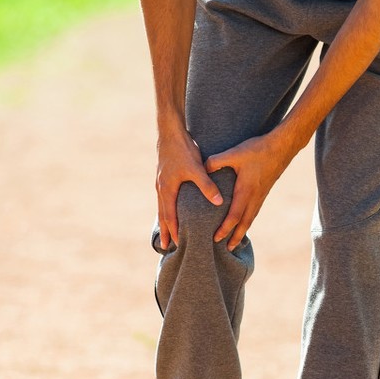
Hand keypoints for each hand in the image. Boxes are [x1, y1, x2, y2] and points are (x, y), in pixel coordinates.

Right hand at [155, 129, 223, 249]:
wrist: (170, 131)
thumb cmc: (183, 150)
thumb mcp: (196, 168)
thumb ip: (207, 186)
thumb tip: (218, 202)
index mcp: (167, 189)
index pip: (169, 216)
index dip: (173, 230)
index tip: (175, 244)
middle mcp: (161, 188)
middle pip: (163, 214)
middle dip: (165, 231)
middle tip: (166, 247)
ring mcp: (161, 182)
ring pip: (162, 206)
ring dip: (165, 221)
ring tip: (166, 233)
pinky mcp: (164, 176)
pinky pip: (164, 198)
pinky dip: (166, 208)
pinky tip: (171, 210)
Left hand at [206, 131, 298, 250]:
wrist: (282, 147)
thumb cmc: (259, 150)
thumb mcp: (235, 153)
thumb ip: (217, 161)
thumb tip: (202, 169)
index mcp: (246, 191)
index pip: (234, 216)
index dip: (225, 228)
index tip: (216, 238)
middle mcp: (254, 197)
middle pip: (244, 223)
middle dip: (236, 237)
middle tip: (228, 249)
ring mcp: (261, 195)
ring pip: (251, 218)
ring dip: (243, 230)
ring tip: (236, 240)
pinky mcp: (264, 191)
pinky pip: (254, 210)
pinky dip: (248, 220)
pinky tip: (245, 220)